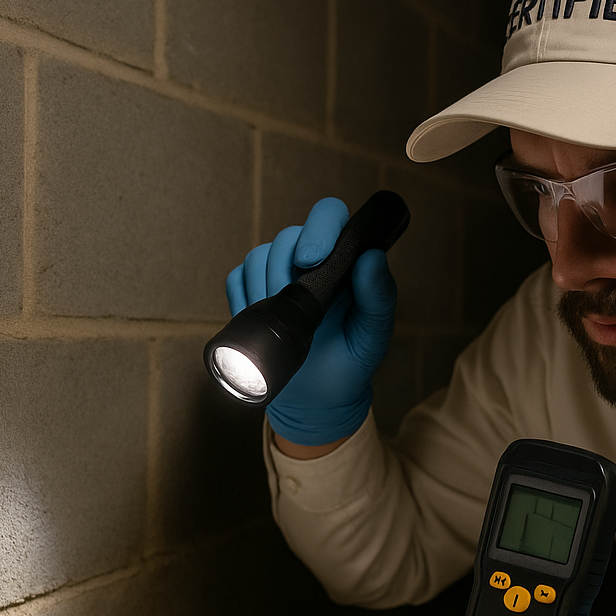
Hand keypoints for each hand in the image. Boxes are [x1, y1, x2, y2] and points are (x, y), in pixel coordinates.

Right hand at [225, 197, 395, 444]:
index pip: (329, 215)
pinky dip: (244, 301)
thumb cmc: (351, 361)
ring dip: (267, 291)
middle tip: (301, 312)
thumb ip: (379, 296)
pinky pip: (236, 278)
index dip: (319, 227)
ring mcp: (277, 272)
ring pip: (259, 256)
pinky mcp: (249, 291)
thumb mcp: (373, 334)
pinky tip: (263, 324)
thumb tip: (372, 256)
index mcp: (344, 259)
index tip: (312, 258)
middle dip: (288, 274)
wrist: (317, 399)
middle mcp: (310, 259)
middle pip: (288, 237)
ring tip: (286, 326)